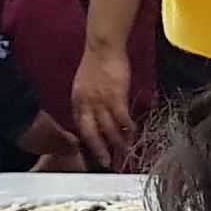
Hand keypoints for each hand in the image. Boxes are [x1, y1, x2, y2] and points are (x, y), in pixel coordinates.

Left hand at [68, 39, 139, 168]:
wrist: (103, 47)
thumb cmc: (97, 62)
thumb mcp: (85, 84)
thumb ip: (89, 100)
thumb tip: (97, 113)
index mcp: (78, 100)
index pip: (80, 126)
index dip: (87, 141)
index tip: (94, 151)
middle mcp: (86, 104)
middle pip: (91, 133)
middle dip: (99, 150)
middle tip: (107, 162)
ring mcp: (100, 101)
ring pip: (108, 129)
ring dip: (117, 142)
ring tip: (125, 151)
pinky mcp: (115, 96)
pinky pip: (121, 118)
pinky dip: (127, 127)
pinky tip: (133, 132)